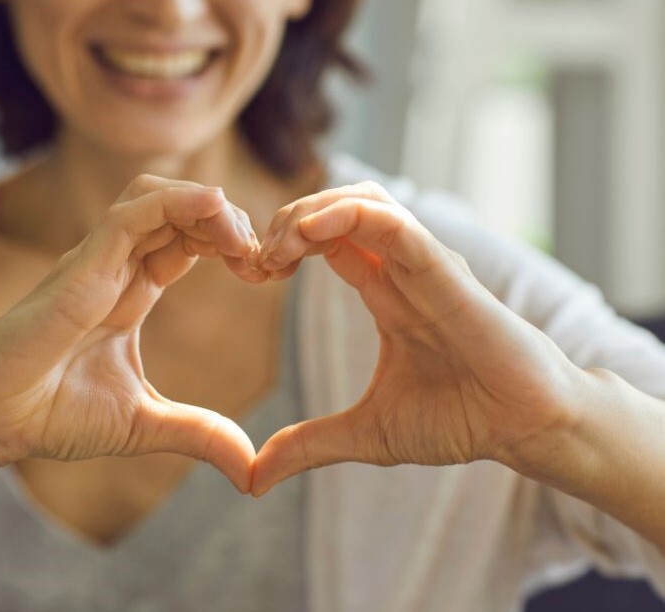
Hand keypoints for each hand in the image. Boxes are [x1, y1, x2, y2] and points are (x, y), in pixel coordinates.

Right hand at [0, 175, 260, 490]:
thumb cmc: (50, 414)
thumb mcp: (144, 424)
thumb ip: (199, 434)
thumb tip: (251, 469)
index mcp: (132, 292)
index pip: (188, 241)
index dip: (230, 244)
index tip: (265, 273)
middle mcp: (116, 268)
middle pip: (180, 210)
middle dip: (228, 221)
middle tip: (263, 257)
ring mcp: (97, 262)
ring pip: (156, 197)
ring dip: (207, 205)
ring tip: (242, 239)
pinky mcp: (81, 266)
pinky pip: (131, 214)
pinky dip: (177, 202)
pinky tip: (214, 210)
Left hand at [251, 182, 582, 494]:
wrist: (524, 430)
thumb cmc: (461, 420)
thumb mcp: (366, 434)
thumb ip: (308, 445)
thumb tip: (253, 479)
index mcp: (384, 293)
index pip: (325, 240)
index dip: (282, 246)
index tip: (250, 273)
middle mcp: (401, 270)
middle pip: (336, 209)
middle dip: (285, 220)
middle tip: (254, 259)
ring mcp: (424, 265)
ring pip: (363, 201)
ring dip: (310, 211)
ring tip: (277, 247)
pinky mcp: (445, 273)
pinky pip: (394, 225)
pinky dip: (347, 216)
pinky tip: (308, 233)